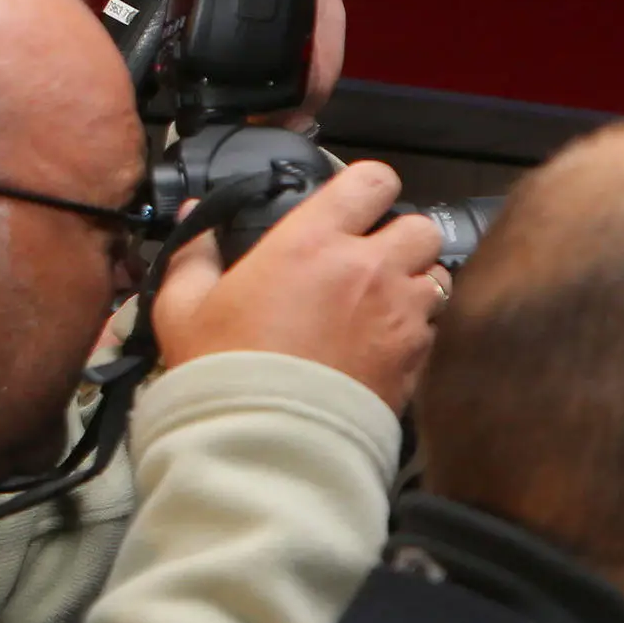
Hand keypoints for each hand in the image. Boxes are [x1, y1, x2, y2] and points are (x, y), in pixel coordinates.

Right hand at [150, 160, 441, 411]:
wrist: (267, 441)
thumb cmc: (224, 369)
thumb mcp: (185, 306)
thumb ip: (195, 253)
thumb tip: (197, 213)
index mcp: (313, 240)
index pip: (373, 181)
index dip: (370, 188)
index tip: (357, 206)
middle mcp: (369, 268)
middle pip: (422, 227)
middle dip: (404, 239)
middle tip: (375, 261)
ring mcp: (401, 313)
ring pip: (438, 277)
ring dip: (418, 284)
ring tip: (385, 305)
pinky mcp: (417, 358)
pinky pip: (436, 327)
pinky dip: (420, 329)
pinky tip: (387, 345)